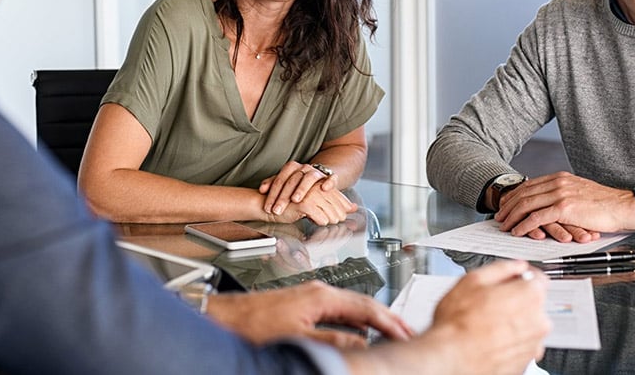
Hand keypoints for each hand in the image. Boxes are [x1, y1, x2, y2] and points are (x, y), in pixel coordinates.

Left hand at [206, 280, 412, 348]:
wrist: (226, 316)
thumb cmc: (254, 324)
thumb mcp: (298, 337)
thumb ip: (333, 340)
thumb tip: (362, 343)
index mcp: (321, 296)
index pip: (366, 307)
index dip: (389, 322)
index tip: (406, 333)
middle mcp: (319, 291)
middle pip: (363, 304)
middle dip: (387, 319)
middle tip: (407, 333)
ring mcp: (312, 295)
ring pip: (352, 307)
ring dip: (373, 321)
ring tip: (391, 333)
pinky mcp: (304, 303)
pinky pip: (339, 310)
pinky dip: (356, 321)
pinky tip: (360, 332)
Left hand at [260, 161, 337, 215]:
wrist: (318, 177)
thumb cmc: (299, 182)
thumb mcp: (285, 182)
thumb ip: (272, 184)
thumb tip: (262, 189)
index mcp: (292, 168)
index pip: (280, 179)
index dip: (273, 194)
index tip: (268, 208)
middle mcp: (304, 168)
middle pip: (292, 180)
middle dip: (283, 196)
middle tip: (277, 210)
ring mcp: (317, 172)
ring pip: (309, 178)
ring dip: (302, 189)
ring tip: (295, 200)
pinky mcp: (329, 177)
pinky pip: (331, 178)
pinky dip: (328, 182)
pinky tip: (324, 189)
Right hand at [429, 260, 550, 373]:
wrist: (452, 356)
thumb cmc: (458, 322)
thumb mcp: (473, 279)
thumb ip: (501, 268)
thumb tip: (514, 266)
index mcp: (529, 295)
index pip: (538, 278)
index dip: (521, 275)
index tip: (512, 277)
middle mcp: (538, 321)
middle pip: (532, 302)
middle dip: (515, 299)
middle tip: (490, 301)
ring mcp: (533, 344)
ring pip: (527, 324)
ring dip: (513, 320)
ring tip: (486, 321)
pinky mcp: (525, 362)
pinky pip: (521, 344)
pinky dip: (510, 339)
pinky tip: (489, 336)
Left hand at [494, 171, 634, 241]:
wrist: (624, 206)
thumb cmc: (605, 204)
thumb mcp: (579, 192)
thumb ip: (563, 194)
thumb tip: (548, 203)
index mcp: (560, 177)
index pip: (529, 185)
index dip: (514, 196)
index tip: (505, 204)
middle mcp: (557, 182)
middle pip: (524, 193)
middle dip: (508, 206)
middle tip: (499, 217)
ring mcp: (560, 194)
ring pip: (527, 204)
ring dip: (512, 216)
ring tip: (505, 226)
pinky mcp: (564, 208)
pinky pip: (537, 217)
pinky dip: (524, 225)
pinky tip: (518, 231)